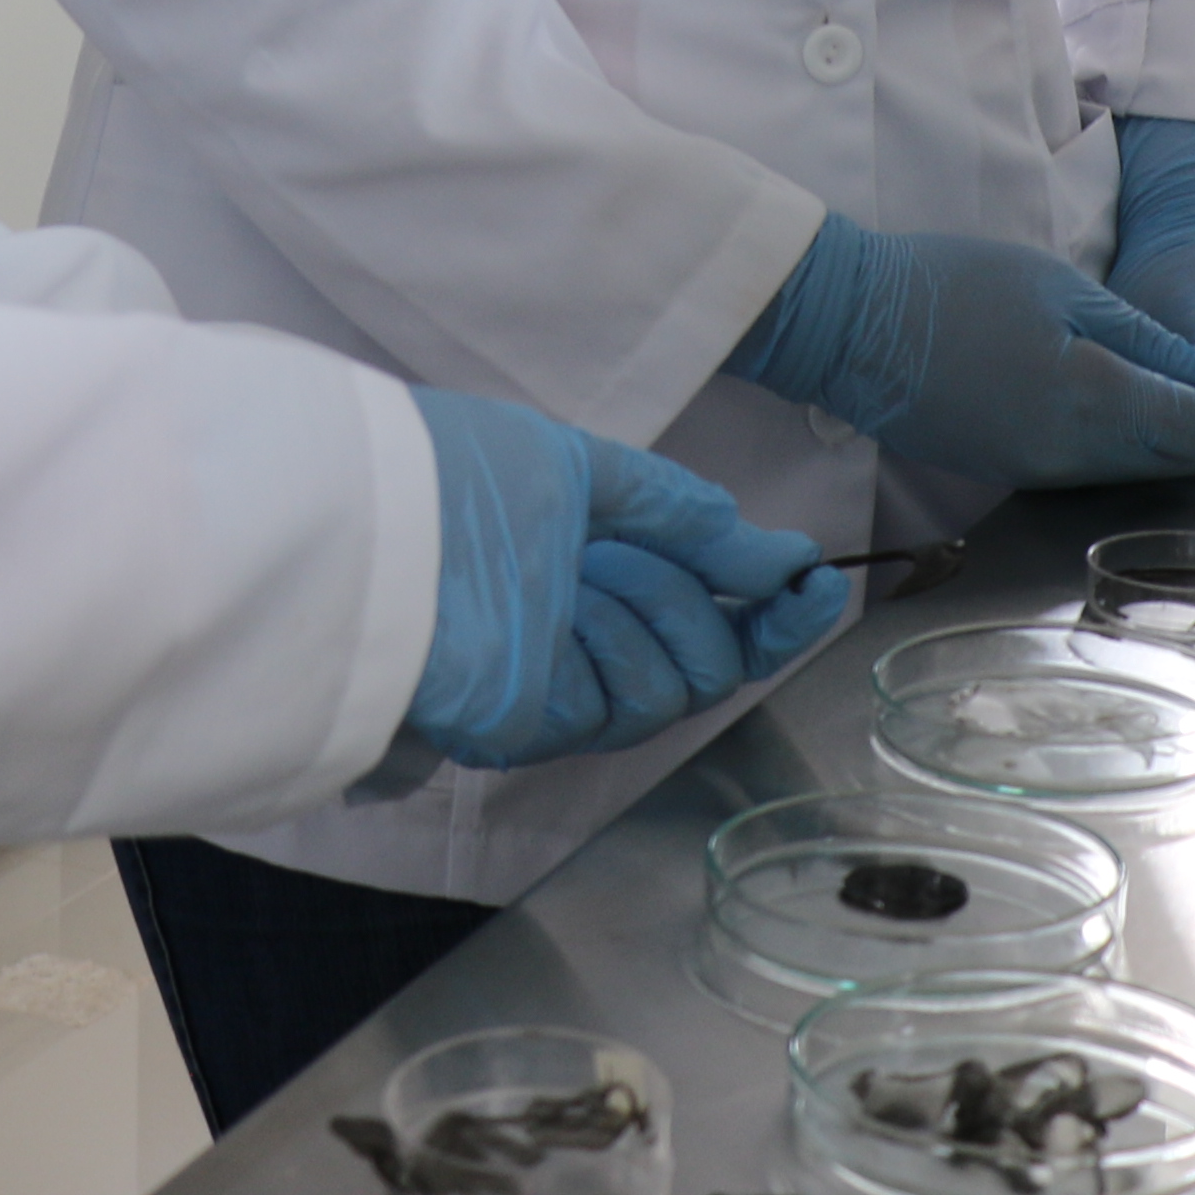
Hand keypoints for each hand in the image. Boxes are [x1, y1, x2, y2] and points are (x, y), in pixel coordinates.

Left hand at [400, 389, 852, 770]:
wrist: (374, 520)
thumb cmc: (457, 478)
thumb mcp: (585, 470)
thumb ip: (684, 514)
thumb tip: (781, 554)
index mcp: (582, 576)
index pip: (704, 614)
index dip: (772, 606)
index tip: (820, 580)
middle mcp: (574, 642)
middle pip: (708, 659)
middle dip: (696, 597)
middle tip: (626, 553)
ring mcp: (558, 688)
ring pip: (681, 682)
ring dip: (650, 613)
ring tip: (577, 576)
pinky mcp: (537, 723)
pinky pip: (632, 698)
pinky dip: (614, 647)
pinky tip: (561, 615)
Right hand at [722, 213, 1194, 486]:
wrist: (849, 324)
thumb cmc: (952, 285)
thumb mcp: (1062, 289)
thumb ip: (1144, 338)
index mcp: (1092, 402)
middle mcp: (1070, 457)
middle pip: (1174, 459)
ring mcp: (1034, 473)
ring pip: (1132, 468)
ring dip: (1164, 433)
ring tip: (1167, 377)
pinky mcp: (1006, 473)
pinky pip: (1086, 469)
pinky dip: (1117, 440)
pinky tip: (1109, 395)